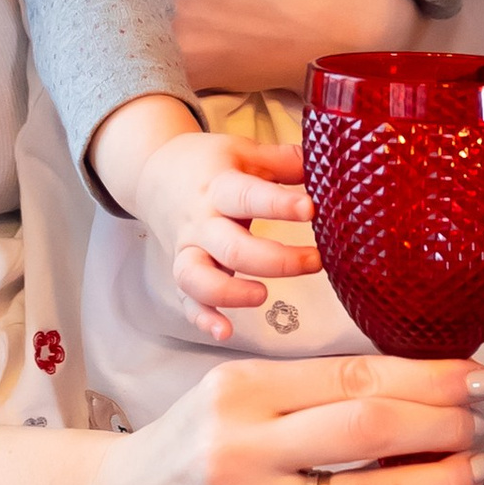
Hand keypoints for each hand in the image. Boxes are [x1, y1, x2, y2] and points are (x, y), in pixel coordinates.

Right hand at [98, 349, 483, 484]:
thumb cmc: (194, 444)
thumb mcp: (236, 394)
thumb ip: (311, 390)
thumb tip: (419, 383)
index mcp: (242, 387)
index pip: (354, 375)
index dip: (427, 376)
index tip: (475, 376)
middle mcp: (241, 444)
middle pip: (366, 427)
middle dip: (441, 422)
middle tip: (480, 421)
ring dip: (437, 480)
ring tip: (474, 468)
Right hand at [132, 125, 320, 340]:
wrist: (154, 174)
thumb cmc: (209, 165)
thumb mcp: (244, 152)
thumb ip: (285, 160)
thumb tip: (329, 162)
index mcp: (219, 187)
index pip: (247, 196)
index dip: (278, 204)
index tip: (311, 208)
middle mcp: (201, 222)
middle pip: (232, 248)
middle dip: (276, 260)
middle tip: (315, 261)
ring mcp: (189, 250)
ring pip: (198, 278)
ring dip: (231, 293)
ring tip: (263, 295)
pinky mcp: (182, 273)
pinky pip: (187, 301)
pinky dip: (202, 319)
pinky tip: (225, 331)